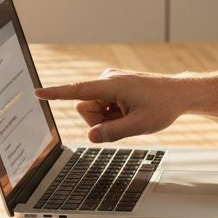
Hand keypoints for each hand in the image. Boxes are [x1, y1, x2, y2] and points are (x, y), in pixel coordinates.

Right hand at [34, 68, 184, 142]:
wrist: (180, 94)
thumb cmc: (163, 106)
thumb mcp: (139, 126)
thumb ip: (113, 133)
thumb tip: (90, 138)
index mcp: (111, 85)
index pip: (76, 91)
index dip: (55, 94)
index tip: (37, 93)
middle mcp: (107, 79)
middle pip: (85, 108)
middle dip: (99, 121)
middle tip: (125, 120)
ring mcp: (110, 82)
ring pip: (93, 109)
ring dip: (108, 118)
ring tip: (130, 114)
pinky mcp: (114, 86)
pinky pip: (103, 106)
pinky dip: (114, 113)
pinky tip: (131, 110)